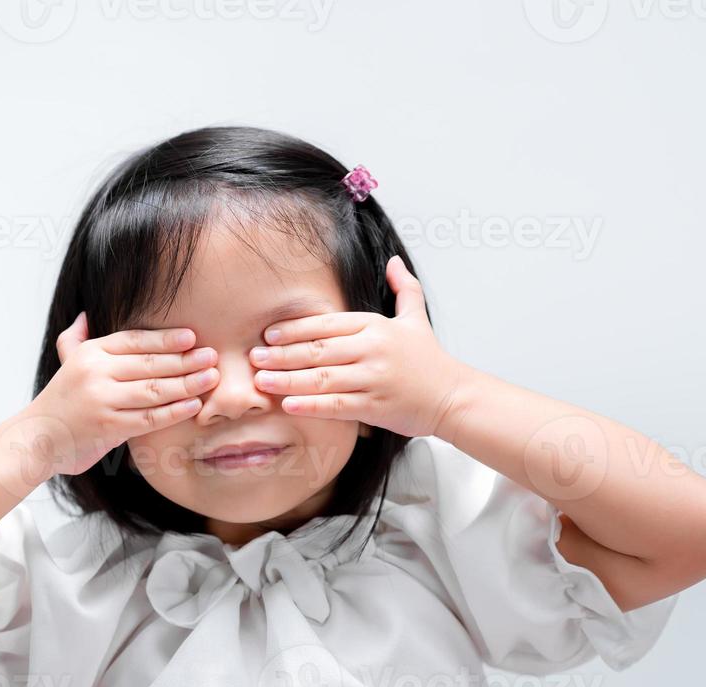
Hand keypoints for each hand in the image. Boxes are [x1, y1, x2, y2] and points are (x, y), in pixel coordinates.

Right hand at [22, 313, 217, 476]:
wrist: (37, 438)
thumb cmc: (60, 401)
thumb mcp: (65, 362)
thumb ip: (76, 338)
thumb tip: (87, 314)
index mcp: (90, 353)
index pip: (134, 341)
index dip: (165, 339)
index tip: (192, 337)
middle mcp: (95, 373)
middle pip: (150, 364)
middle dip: (185, 360)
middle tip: (212, 356)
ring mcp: (102, 401)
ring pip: (154, 390)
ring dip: (187, 383)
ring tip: (211, 377)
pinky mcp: (109, 428)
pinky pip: (149, 418)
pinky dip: (174, 412)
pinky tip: (194, 405)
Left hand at [248, 256, 471, 437]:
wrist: (454, 396)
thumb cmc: (431, 361)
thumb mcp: (416, 318)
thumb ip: (404, 288)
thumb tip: (393, 261)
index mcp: (375, 326)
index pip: (326, 324)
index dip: (294, 329)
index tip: (268, 335)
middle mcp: (372, 350)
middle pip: (318, 350)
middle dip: (282, 355)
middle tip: (252, 358)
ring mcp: (374, 378)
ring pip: (322, 378)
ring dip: (288, 380)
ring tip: (261, 382)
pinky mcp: (376, 406)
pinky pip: (337, 405)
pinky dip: (311, 405)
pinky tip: (289, 405)